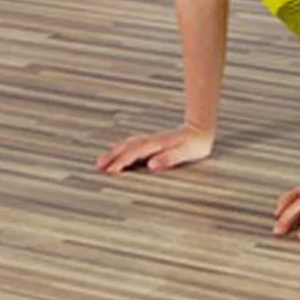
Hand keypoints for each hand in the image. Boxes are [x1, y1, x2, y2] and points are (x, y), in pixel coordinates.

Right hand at [96, 122, 213, 173]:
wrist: (201, 128)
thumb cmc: (196, 143)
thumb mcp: (186, 152)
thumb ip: (169, 158)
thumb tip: (151, 165)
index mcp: (158, 144)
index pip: (135, 153)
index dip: (122, 162)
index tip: (110, 171)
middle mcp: (151, 140)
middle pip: (128, 147)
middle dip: (112, 156)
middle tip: (97, 167)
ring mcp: (151, 139)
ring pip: (128, 144)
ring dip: (114, 151)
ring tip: (100, 161)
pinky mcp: (152, 141)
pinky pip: (132, 143)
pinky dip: (121, 147)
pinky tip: (116, 151)